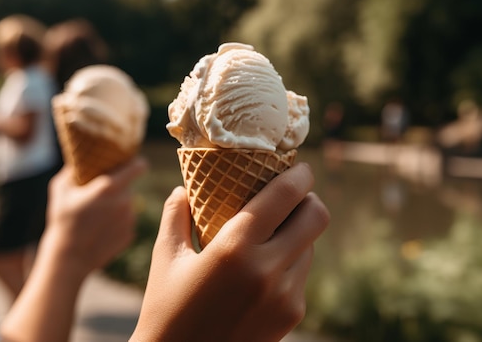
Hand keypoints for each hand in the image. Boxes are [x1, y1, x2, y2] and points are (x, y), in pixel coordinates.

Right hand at [0, 158, 147, 341]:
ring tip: (97, 216)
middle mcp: (124, 201)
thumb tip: (80, 158)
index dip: (136, 163)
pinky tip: (101, 229)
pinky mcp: (130, 233)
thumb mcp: (60, 189)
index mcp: (109, 187)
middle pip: (129, 187)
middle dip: (118, 188)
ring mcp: (129, 219)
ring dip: (117, 206)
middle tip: (100, 196)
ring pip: (128, 205)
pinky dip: (117, 222)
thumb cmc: (62, 221)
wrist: (69, 258)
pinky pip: (126, 221)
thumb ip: (73, 169)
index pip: (137, 166)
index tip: (133, 162)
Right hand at [131, 163, 329, 341]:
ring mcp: (285, 297)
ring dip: (297, 232)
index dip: (300, 175)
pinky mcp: (291, 315)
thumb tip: (184, 187)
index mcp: (234, 249)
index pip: (285, 196)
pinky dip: (289, 260)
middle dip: (308, 200)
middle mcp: (268, 271)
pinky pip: (301, 273)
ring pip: (310, 246)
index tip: (298, 167)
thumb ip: (176, 215)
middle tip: (290, 197)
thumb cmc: (166, 312)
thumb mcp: (166, 259)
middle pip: (316, 217)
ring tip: (271, 233)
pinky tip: (264, 266)